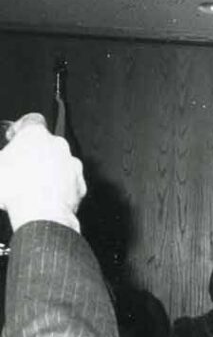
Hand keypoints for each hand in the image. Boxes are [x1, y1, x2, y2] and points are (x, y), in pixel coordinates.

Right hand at [0, 113, 85, 231]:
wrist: (41, 215)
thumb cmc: (14, 188)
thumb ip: (1, 159)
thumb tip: (2, 161)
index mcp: (35, 135)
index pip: (31, 121)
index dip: (21, 129)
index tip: (14, 138)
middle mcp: (58, 145)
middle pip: (46, 144)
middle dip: (35, 153)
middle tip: (20, 168)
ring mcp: (72, 165)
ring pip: (60, 163)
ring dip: (49, 171)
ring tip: (33, 186)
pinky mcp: (80, 184)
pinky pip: (69, 182)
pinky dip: (61, 188)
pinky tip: (47, 198)